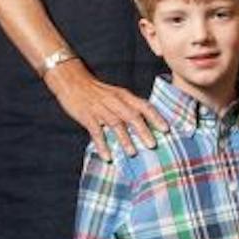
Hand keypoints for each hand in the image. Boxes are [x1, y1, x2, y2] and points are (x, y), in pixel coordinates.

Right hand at [46, 60, 166, 160]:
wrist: (72, 80)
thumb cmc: (96, 91)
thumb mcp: (115, 94)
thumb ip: (128, 106)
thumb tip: (143, 124)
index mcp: (123, 95)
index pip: (143, 105)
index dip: (155, 117)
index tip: (166, 129)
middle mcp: (114, 101)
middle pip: (132, 116)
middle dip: (143, 130)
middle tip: (153, 145)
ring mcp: (100, 108)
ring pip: (116, 124)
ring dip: (125, 139)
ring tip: (133, 153)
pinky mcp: (87, 116)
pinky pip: (96, 132)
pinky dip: (102, 145)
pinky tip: (108, 157)